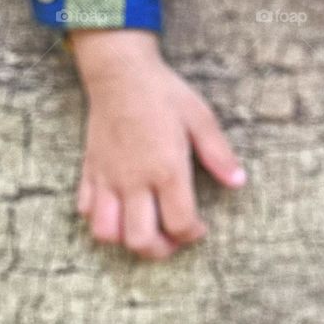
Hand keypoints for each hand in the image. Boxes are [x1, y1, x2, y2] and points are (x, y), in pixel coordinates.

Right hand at [74, 42, 246, 259]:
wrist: (121, 73)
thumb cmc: (164, 93)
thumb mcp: (200, 117)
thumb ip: (219, 154)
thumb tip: (238, 181)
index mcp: (166, 168)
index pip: (179, 222)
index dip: (192, 234)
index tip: (200, 228)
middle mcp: (134, 180)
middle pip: (140, 239)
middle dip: (160, 250)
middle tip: (173, 239)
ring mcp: (108, 178)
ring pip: (106, 233)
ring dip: (126, 240)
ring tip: (144, 228)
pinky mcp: (90, 170)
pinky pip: (85, 209)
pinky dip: (100, 217)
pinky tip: (118, 206)